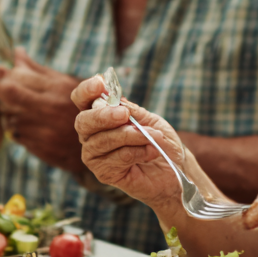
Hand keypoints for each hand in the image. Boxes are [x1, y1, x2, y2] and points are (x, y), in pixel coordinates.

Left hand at [0, 50, 85, 174]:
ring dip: (10, 112)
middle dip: (3, 94)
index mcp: (56, 88)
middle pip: (4, 95)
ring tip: (28, 111)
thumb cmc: (82, 106)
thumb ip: (37, 69)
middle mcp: (49, 108)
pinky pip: (15, 135)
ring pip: (7, 116)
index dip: (6, 79)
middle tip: (14, 95)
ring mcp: (43, 130)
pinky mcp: (41, 147)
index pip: (12, 81)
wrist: (102, 140)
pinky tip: (33, 126)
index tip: (12, 79)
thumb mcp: (66, 82)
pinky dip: (18, 129)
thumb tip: (15, 53)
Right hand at [72, 74, 186, 209]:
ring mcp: (95, 155)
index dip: (86, 90)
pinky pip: (116, 158)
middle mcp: (92, 134)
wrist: (175, 168)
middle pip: (83, 122)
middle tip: (125, 114)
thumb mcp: (150, 120)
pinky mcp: (104, 173)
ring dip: (132, 136)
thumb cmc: (160, 141)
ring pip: (103, 141)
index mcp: (100, 115)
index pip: (82, 99)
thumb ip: (132, 111)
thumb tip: (115, 100)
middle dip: (103, 116)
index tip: (100, 83)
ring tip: (154, 137)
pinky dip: (137, 152)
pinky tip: (152, 152)